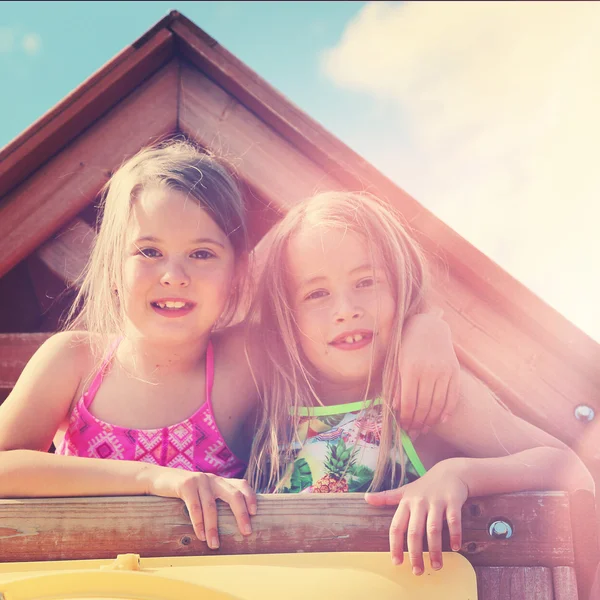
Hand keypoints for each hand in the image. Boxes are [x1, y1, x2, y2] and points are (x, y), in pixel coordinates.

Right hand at [147, 467, 256, 548]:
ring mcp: (200, 480)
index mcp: (220, 481)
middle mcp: (213, 479)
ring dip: (213, 528)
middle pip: (233, 494)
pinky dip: (198, 523)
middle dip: (241, 514)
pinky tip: (200, 535)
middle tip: (246, 532)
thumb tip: (231, 526)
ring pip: (211, 506)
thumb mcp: (202, 494)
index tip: (254, 513)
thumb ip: (215, 502)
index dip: (250, 497)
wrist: (159, 479)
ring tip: (215, 544)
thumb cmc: (184, 492)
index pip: (241, 485)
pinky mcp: (186, 484)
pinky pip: (194, 506)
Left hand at [365, 464, 467, 573]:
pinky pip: (453, 521)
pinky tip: (455, 548)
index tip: (396, 562)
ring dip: (435, 550)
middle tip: (417, 572)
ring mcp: (436, 501)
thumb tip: (366, 498)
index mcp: (406, 502)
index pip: (396, 526)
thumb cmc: (424, 486)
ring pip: (433, 529)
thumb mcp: (405, 490)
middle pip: (414, 531)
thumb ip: (387, 497)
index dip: (395, 545)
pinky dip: (454, 535)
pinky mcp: (452, 501)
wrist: (450, 472)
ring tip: (436, 566)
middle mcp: (419, 502)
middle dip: (415, 554)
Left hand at [396, 312, 459, 435]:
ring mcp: (444, 372)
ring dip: (431, 420)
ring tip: (424, 428)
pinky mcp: (455, 371)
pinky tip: (441, 419)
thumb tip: (397, 408)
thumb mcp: (396, 362)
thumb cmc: (406, 344)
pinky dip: (447, 410)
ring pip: (438, 404)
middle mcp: (429, 371)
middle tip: (413, 432)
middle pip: (424, 406)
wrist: (429, 326)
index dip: (406, 419)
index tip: (404, 428)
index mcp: (410, 369)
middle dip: (417, 423)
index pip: (409, 402)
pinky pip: (453, 396)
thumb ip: (396, 384)